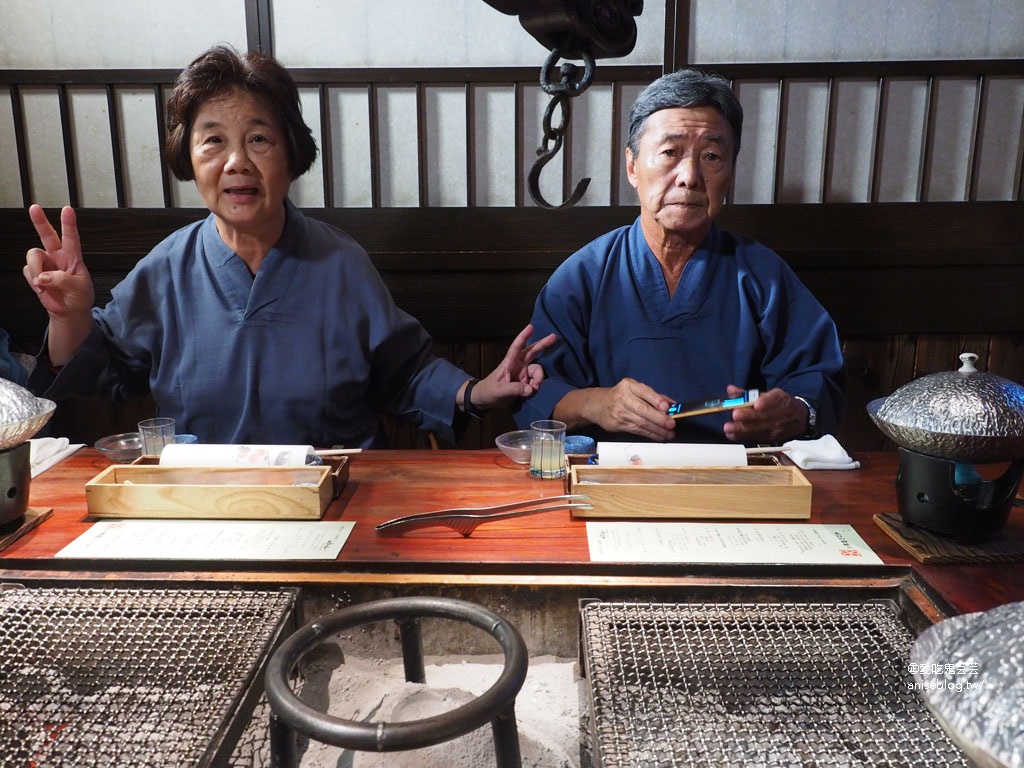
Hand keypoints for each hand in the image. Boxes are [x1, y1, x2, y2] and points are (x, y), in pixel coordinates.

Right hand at [23, 205, 94, 316]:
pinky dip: (33, 280)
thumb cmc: (79, 297)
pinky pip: (27, 271)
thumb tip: (43, 276)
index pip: (71, 238)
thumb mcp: (79, 289)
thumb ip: (62, 280)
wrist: (69, 312)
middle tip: (34, 208)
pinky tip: (42, 288)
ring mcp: (44, 264)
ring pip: (33, 256)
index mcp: (73, 257)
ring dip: (36, 269)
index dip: (69, 224)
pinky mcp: (34, 273)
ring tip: (43, 284)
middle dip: (40, 221)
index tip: (67, 210)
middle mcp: (57, 257)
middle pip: (47, 235)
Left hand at [465, 324, 556, 409]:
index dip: (523, 337)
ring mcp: (523, 373)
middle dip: (543, 344)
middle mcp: (518, 365)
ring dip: (538, 379)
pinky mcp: (526, 382)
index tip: (530, 327)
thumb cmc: (489, 391)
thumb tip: (531, 389)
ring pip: (537, 370)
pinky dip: (536, 387)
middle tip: (554, 337)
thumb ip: (515, 389)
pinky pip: (536, 381)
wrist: (486, 400)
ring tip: (533, 389)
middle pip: (532, 352)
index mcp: (509, 363)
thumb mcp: (499, 391)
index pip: (516, 347)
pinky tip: (531, 393)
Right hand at [555, 378, 675, 440]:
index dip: (656, 400)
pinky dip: (650, 434)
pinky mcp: (618, 425)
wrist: (597, 405)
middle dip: (660, 419)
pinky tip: (659, 436)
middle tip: (671, 424)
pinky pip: (637, 431)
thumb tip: (672, 404)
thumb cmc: (620, 396)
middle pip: (644, 410)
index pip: (644, 392)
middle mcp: (623, 398)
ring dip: (658, 430)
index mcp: (628, 386)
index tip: (667, 407)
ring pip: (642, 423)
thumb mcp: (634, 389)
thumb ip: (653, 395)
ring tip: (669, 433)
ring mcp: (619, 413)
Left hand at [722, 384, 806, 442]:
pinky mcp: (774, 438)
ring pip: (760, 428)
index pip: (775, 399)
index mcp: (781, 398)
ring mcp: (779, 427)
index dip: (766, 401)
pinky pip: (758, 437)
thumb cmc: (779, 404)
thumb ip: (747, 394)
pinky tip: (732, 435)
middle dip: (748, 416)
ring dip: (743, 429)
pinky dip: (744, 436)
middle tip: (735, 415)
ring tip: (729, 428)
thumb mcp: (768, 395)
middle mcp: (782, 413)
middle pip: (764, 416)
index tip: (757, 403)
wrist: (800, 418)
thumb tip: (730, 389)